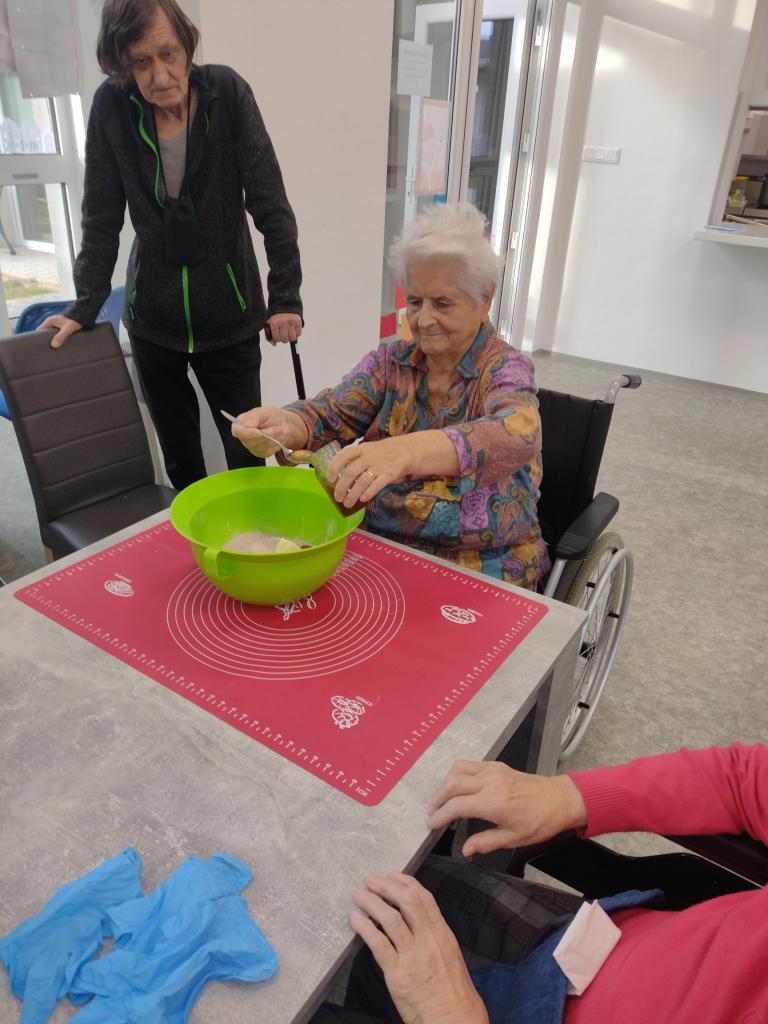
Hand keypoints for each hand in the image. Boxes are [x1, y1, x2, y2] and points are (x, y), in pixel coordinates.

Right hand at [39, 315, 81, 348]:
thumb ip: (61, 336)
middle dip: (45, 341)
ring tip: (53, 350)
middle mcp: (52, 322)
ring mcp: (57, 325)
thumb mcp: (68, 329)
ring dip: (52, 341)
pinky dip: (57, 340)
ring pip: (51, 335)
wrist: (84, 315)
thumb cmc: (76, 320)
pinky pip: (57, 335)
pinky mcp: (62, 328)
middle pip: (44, 334)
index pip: (38, 331)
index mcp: (49, 321)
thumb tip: (54, 345)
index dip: (37, 339)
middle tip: (46, 350)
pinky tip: (59, 346)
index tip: (38, 347)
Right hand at [230, 406, 308, 456]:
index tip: (258, 432)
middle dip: (267, 435)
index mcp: (240, 424)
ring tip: (281, 430)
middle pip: (251, 442)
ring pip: (262, 447)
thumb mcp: (264, 412)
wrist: (282, 424)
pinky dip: (276, 444)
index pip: (237, 431)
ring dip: (274, 438)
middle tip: (279, 429)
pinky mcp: (261, 453)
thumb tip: (246, 424)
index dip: (247, 433)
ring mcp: (252, 447)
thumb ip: (254, 417)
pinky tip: (279, 437)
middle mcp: (243, 437)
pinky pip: (268, 451)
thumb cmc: (271, 416)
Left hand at [266, 313, 301, 344]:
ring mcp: (291, 321)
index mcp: (274, 323)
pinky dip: (296, 333)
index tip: (277, 334)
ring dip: (290, 337)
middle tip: (283, 333)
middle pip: (285, 340)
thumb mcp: (269, 325)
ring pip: (292, 338)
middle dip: (284, 338)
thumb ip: (269, 336)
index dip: (277, 338)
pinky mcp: (298, 321)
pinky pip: (298, 334)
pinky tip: (293, 329)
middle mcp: (283, 322)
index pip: (277, 339)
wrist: (284, 307)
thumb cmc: (276, 319)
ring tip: (288, 332)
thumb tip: (274, 344)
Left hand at [326, 437, 412, 508]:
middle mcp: (369, 456)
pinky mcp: (390, 474)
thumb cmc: (380, 453)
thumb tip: (337, 476)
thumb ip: (354, 459)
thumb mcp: (367, 450)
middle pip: (351, 472)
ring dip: (353, 494)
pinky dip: (368, 493)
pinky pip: (377, 485)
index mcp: (361, 449)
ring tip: (347, 503)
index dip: (334, 467)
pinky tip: (362, 499)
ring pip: (362, 481)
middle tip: (337, 498)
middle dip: (342, 487)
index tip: (330, 479)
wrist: (405, 450)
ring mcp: (380, 465)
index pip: (344, 455)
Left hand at [351, 872, 487, 1023]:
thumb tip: (418, 921)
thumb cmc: (454, 992)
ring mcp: (413, 957)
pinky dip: (365, 928)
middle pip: (407, 902)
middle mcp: (429, 941)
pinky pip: (379, 945)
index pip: (424, 899)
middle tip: (371, 880)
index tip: (392, 874)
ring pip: (391, 919)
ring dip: (372, 903)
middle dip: (387, 887)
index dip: (406, 883)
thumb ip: (434, 937)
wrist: (455, 1019)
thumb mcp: (451, 956)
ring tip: (359, 895)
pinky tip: (356, 920)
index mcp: (443, 934)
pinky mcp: (399, 975)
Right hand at [428, 760, 586, 857]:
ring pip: (457, 770)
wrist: (559, 799)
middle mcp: (490, 782)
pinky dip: (457, 774)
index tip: (432, 825)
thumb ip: (486, 843)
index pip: (456, 806)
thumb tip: (465, 850)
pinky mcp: (496, 765)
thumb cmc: (540, 821)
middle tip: (433, 814)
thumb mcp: (514, 839)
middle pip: (451, 784)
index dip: (440, 816)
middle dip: (437, 799)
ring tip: (442, 801)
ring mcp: (493, 771)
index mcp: (494, 803)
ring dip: (445, 784)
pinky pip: (469, 764)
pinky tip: (457, 786)